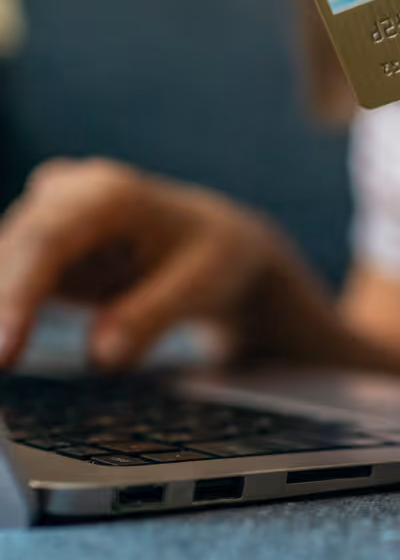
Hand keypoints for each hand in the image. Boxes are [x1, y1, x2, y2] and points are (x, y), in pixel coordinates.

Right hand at [0, 159, 290, 369]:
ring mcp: (45, 215)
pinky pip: (7, 279)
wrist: (217, 244)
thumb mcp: (200, 285)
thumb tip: (100, 355)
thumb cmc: (214, 257)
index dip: (16, 295)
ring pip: (2, 265)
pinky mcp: (36, 247)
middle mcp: (66, 193)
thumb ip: (151, 315)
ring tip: (8, 360)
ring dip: (1, 314)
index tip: (6, 352)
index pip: (46, 242)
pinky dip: (6, 313)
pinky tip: (8, 350)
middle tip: (2, 365)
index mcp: (110, 194)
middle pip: (11, 253)